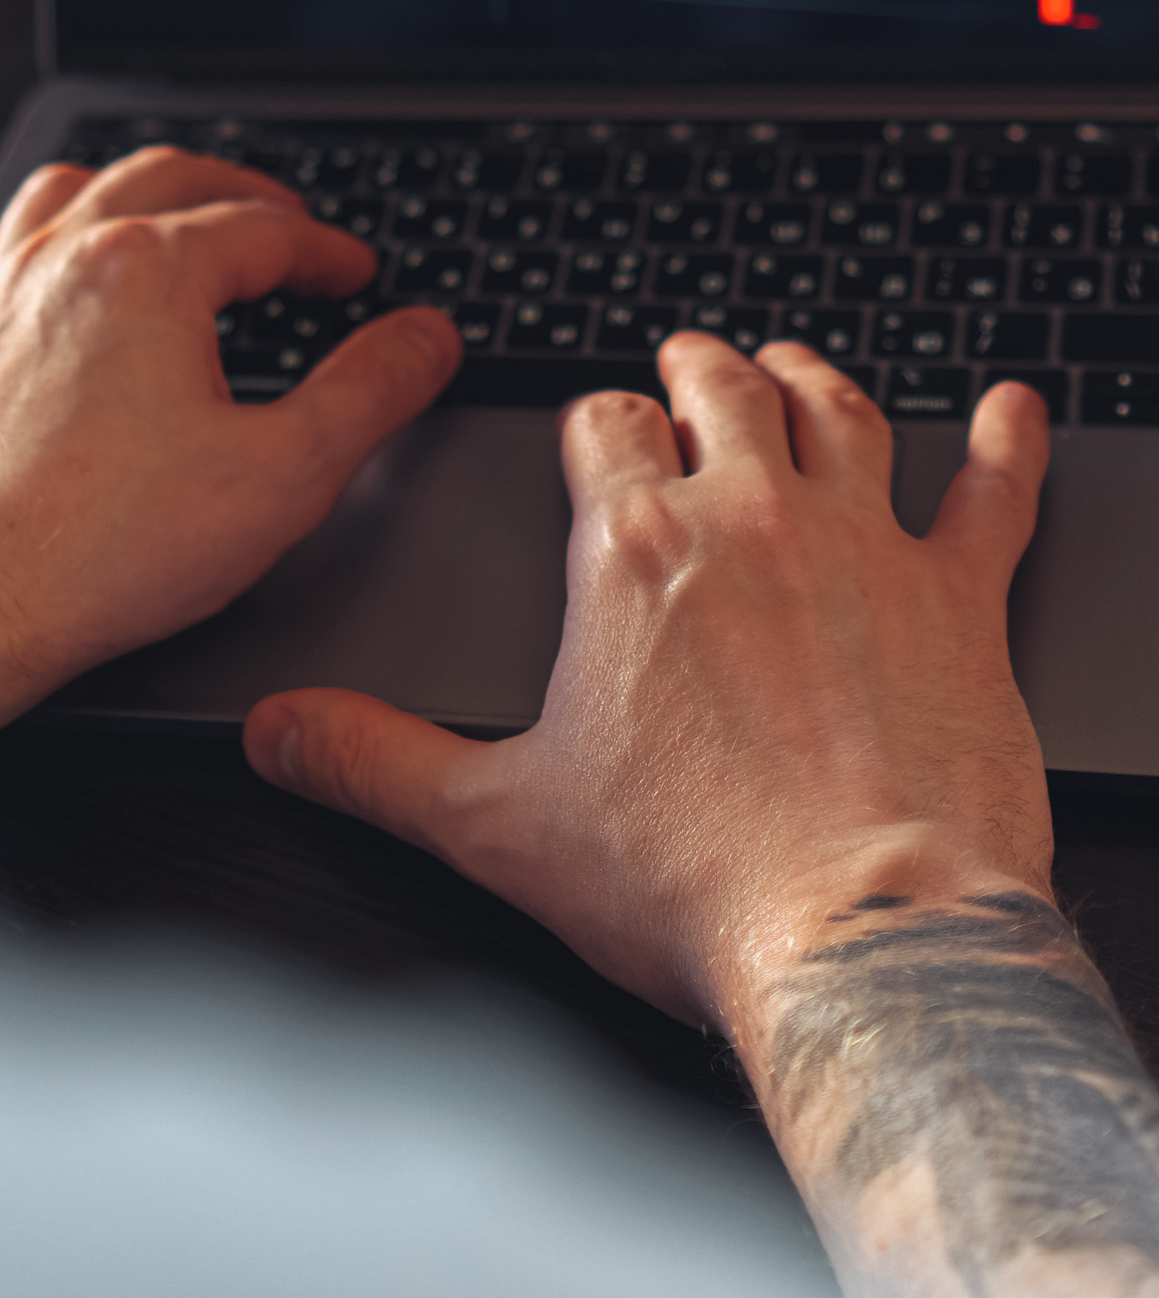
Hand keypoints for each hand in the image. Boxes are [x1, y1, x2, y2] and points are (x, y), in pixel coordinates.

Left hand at [0, 148, 459, 718]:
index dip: (326, 250)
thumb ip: (370, 392)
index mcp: (147, 272)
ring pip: (63, 194)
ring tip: (171, 219)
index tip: (355, 274)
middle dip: (240, 195)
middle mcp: (63, 262)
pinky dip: (5, 258)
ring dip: (130, 194)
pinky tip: (25, 284)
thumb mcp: (284, 472)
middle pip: (165, 180)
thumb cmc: (104, 549)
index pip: (263, 230)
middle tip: (287, 227)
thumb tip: (424, 338)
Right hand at [244, 337, 1052, 1034]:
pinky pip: (993, 490)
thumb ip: (375, 762)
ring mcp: (861, 547)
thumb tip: (285, 731)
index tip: (595, 434)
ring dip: (813, 380)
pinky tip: (1013, 411)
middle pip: (720, 393)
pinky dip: (1008, 442)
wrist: (861, 935)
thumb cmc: (693, 881)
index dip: (592, 423)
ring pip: (841, 413)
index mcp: (632, 556)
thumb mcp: (496, 825)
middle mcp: (748, 523)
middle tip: (690, 362)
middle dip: (697, 369)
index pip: (599, 428)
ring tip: (797, 367)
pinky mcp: (961, 598)